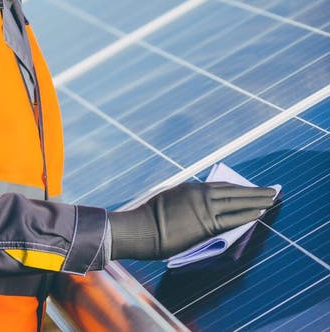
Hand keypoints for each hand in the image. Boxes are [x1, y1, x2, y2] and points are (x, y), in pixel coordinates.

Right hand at [109, 181, 276, 260]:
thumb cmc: (151, 216)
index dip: (239, 188)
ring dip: (256, 201)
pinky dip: (247, 215)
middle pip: (234, 192)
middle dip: (254, 191)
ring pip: (237, 203)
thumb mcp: (170, 199)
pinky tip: (259, 213)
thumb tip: (198, 205)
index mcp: (192, 188)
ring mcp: (205, 209)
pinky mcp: (207, 225)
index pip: (222, 186)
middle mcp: (201, 194)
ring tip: (271, 199)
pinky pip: (232, 219)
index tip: (250, 188)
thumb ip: (187, 199)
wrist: (144, 228)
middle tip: (271, 190)